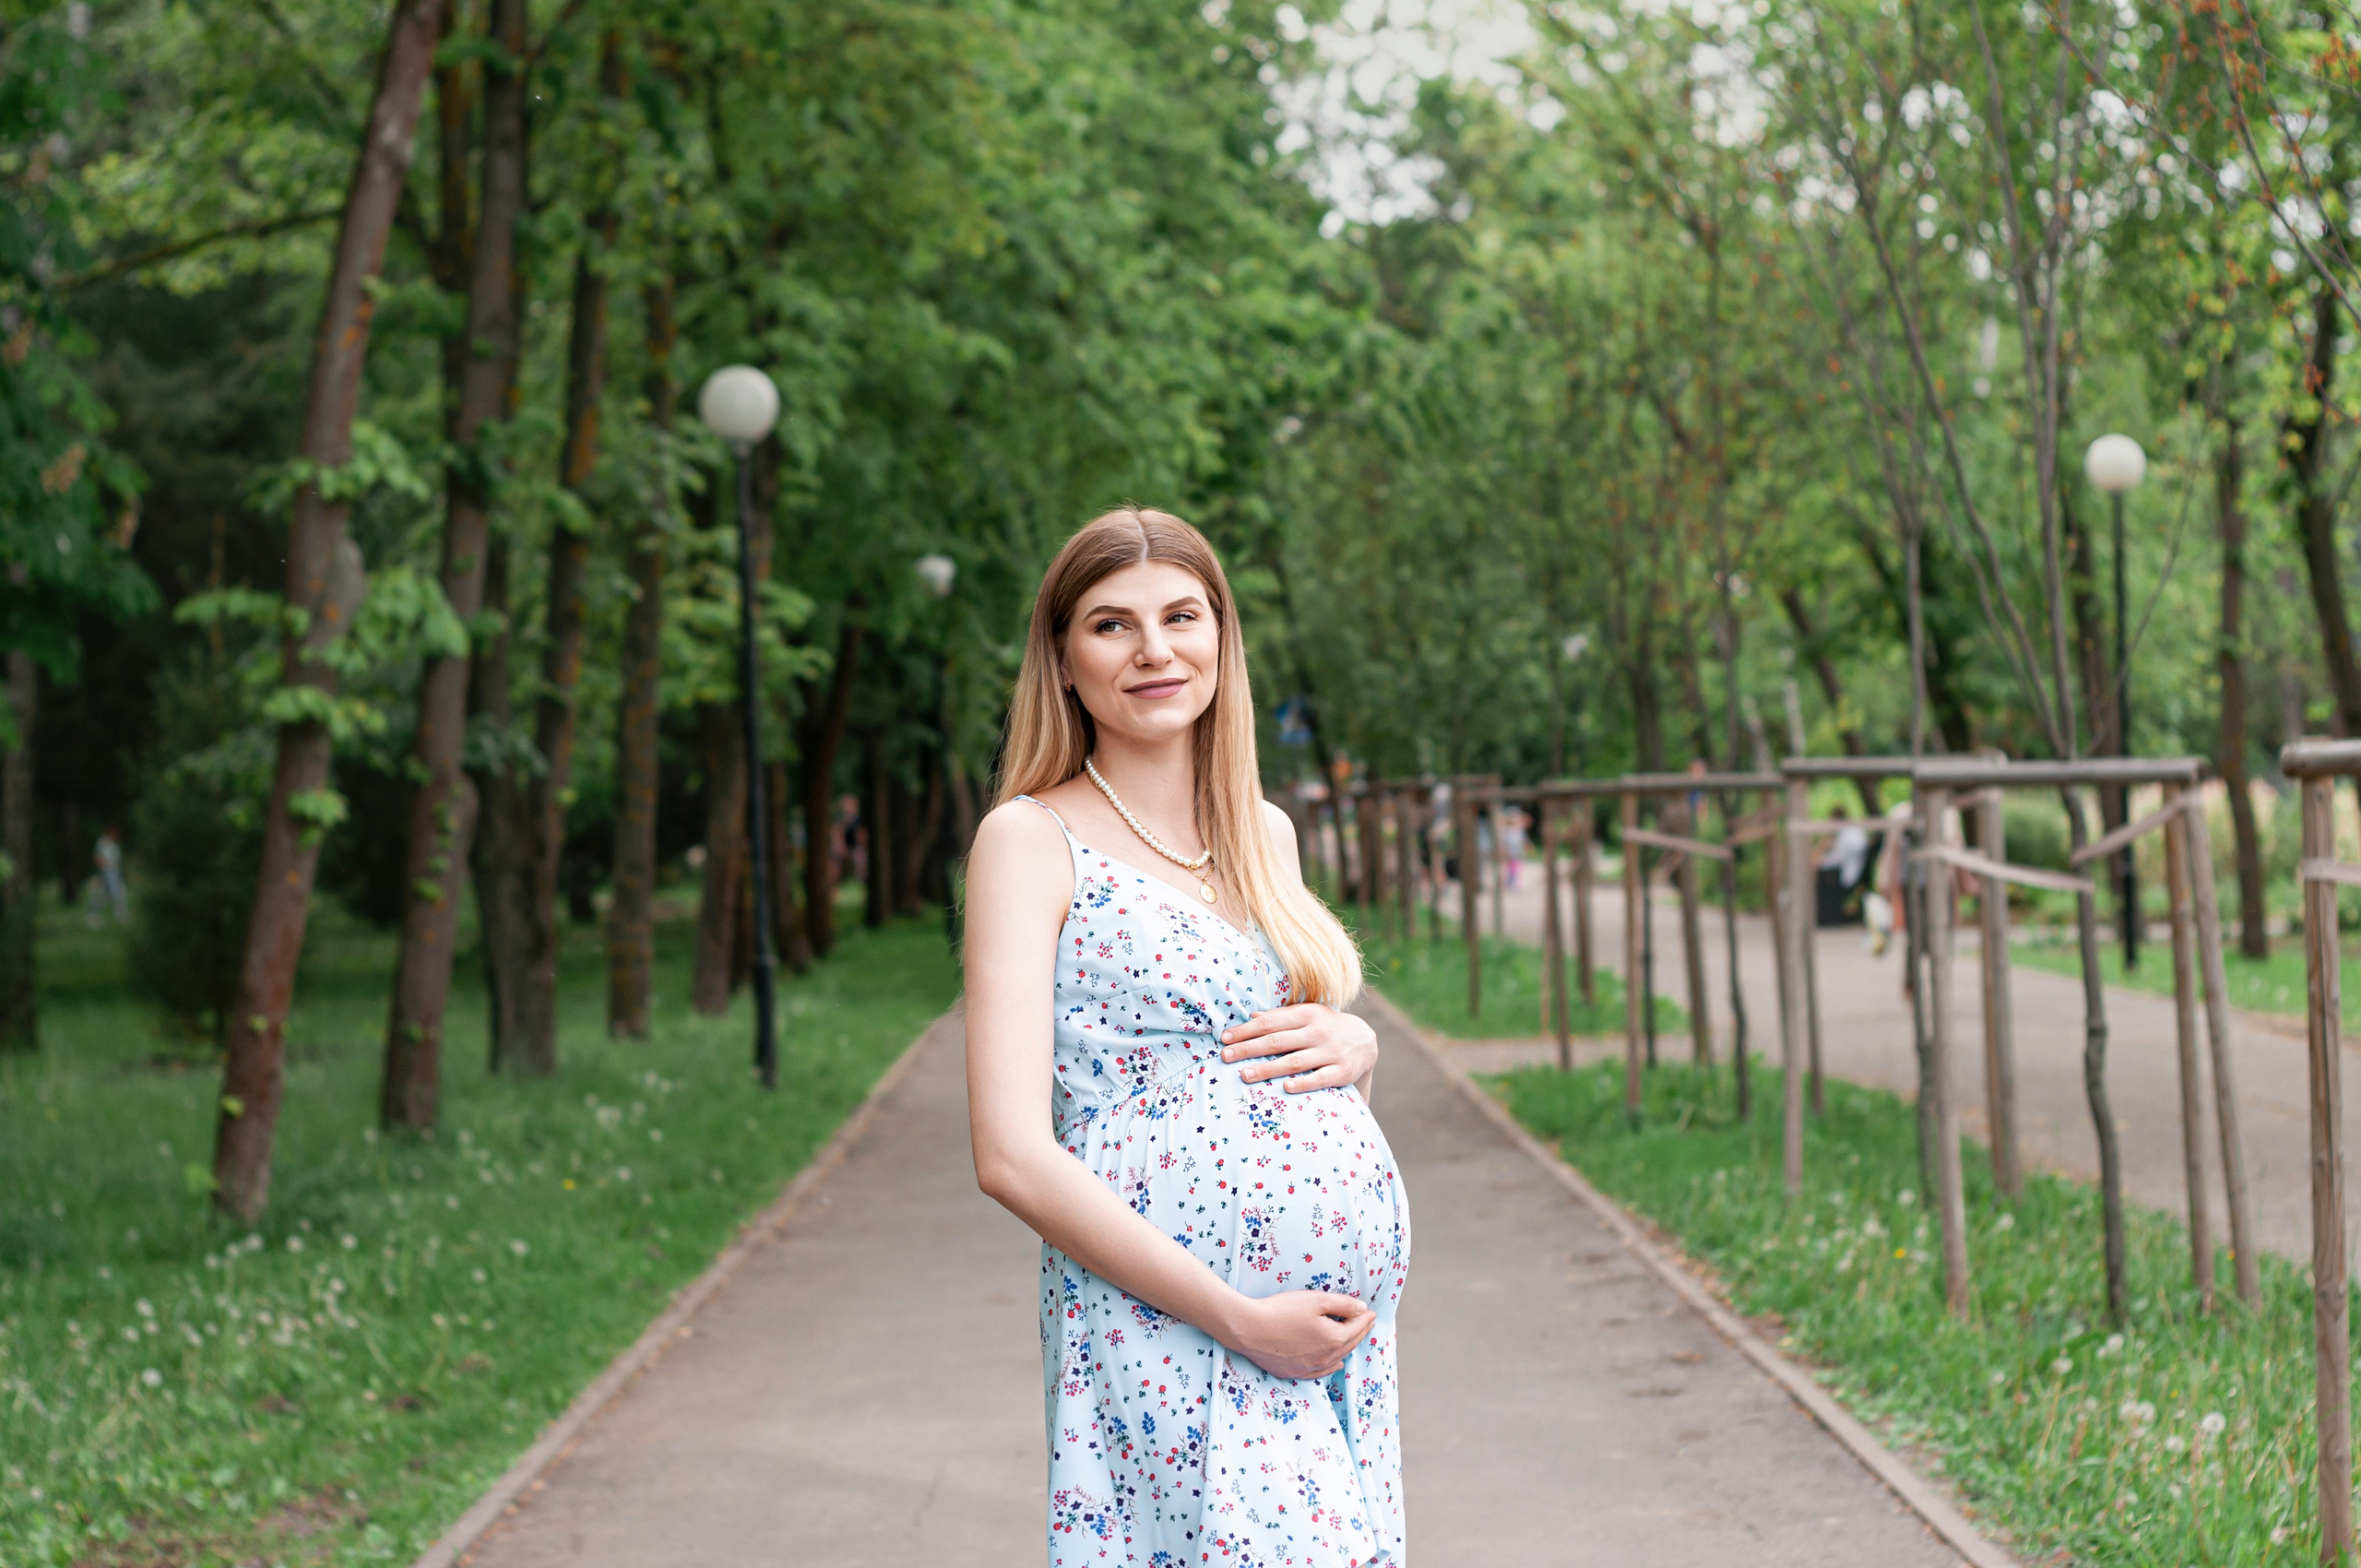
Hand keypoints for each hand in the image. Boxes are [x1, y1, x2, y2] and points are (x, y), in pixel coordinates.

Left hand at [1219, 1003, 1377, 1093]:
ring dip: (1268, 1069)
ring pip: (1295, 1061)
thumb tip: (1251, 1017)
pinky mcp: (1343, 1071)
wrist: (1366, 1040)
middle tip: (1225, 1057)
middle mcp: (1318, 1031)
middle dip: (1249, 1049)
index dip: (1246, 1030)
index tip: (1225, 1039)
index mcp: (1306, 1014)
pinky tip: (1285, 1087)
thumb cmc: (1325, 1027)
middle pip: (1277, 1041)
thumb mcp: (1306, 1015)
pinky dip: (1303, 1083)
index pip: (1270, 1022)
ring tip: (1245, 1075)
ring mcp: (1331, 1052)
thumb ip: (1280, 1016)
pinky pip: (1320, 1078)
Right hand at [1220, 1289, 1375, 1379]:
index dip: (1365, 1317)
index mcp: (1334, 1339)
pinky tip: (1337, 1364)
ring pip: (1337, 1359)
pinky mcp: (1294, 1372)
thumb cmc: (1281, 1311)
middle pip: (1349, 1344)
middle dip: (1360, 1331)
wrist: (1249, 1329)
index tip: (1370, 1311)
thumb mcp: (1315, 1300)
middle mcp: (1325, 1358)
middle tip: (1367, 1321)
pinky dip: (1332, 1366)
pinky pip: (1321, 1372)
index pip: (1356, 1327)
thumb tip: (1362, 1309)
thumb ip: (1342, 1304)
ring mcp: (1309, 1367)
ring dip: (1348, 1347)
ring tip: (1355, 1337)